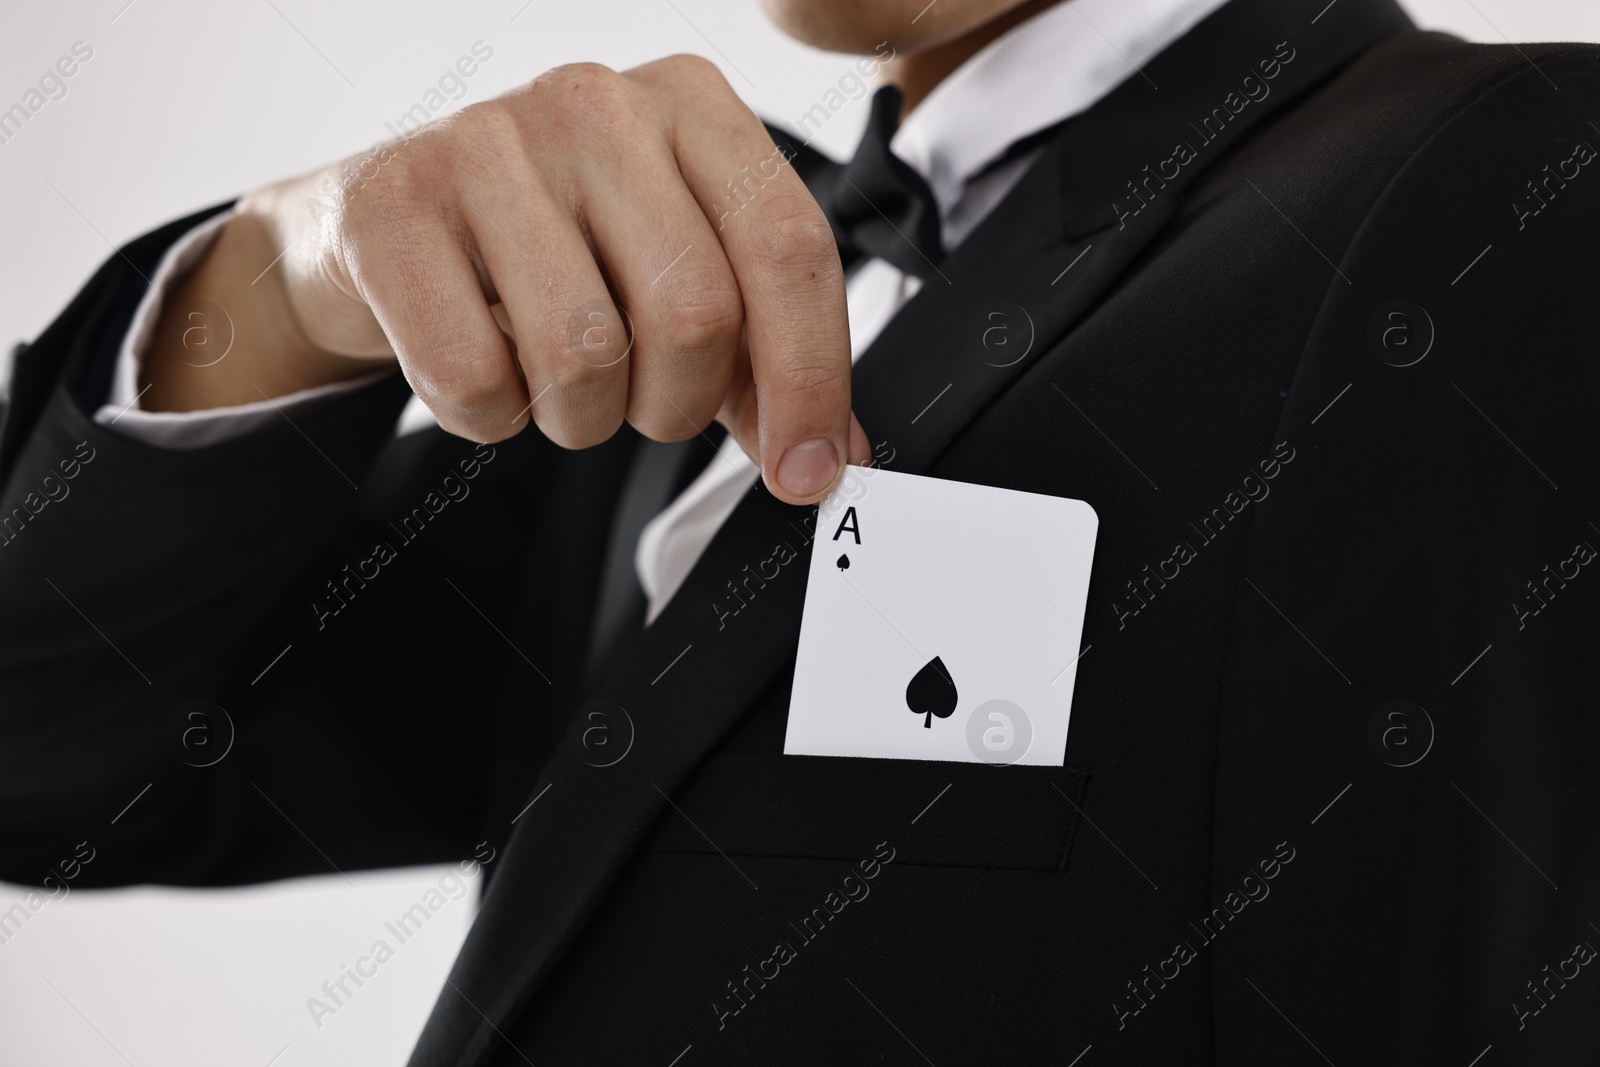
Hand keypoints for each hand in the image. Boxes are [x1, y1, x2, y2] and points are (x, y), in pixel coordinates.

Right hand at [145, 55, 868, 504]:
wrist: (383, 226)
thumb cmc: (550, 252)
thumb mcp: (670, 280)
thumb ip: (758, 360)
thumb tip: (825, 460)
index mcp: (692, 106)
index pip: (790, 246)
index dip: (811, 380)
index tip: (806, 472)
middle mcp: (598, 104)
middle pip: (696, 312)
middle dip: (676, 405)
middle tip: (642, 404)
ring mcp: (487, 143)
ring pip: (586, 355)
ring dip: (580, 417)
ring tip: (552, 379)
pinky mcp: (392, 204)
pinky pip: (475, 377)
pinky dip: (487, 415)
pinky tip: (480, 365)